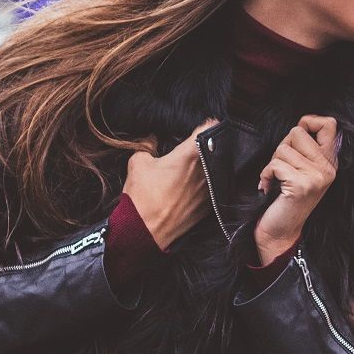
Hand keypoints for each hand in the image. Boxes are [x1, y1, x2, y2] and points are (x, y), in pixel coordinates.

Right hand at [123, 121, 213, 251]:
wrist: (145, 230)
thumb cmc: (142, 197)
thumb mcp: (138, 163)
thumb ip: (147, 145)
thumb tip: (152, 140)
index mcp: (191, 154)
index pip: (209, 128)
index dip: (207, 123)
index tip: (205, 123)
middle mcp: (206, 170)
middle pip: (215, 149)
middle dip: (207, 146)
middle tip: (196, 145)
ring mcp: (210, 189)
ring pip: (215, 169)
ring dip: (208, 165)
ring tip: (193, 166)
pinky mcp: (209, 205)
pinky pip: (212, 187)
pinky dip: (206, 184)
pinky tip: (192, 186)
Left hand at [253, 115, 338, 266]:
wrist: (281, 232)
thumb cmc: (287, 199)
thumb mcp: (304, 171)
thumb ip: (307, 149)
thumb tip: (301, 124)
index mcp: (330, 162)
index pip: (329, 124)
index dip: (308, 122)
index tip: (295, 139)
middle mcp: (328, 168)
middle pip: (297, 132)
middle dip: (282, 147)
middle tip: (282, 168)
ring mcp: (317, 177)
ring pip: (283, 148)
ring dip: (272, 163)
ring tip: (277, 179)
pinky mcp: (301, 185)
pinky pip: (275, 164)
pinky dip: (266, 175)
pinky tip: (269, 187)